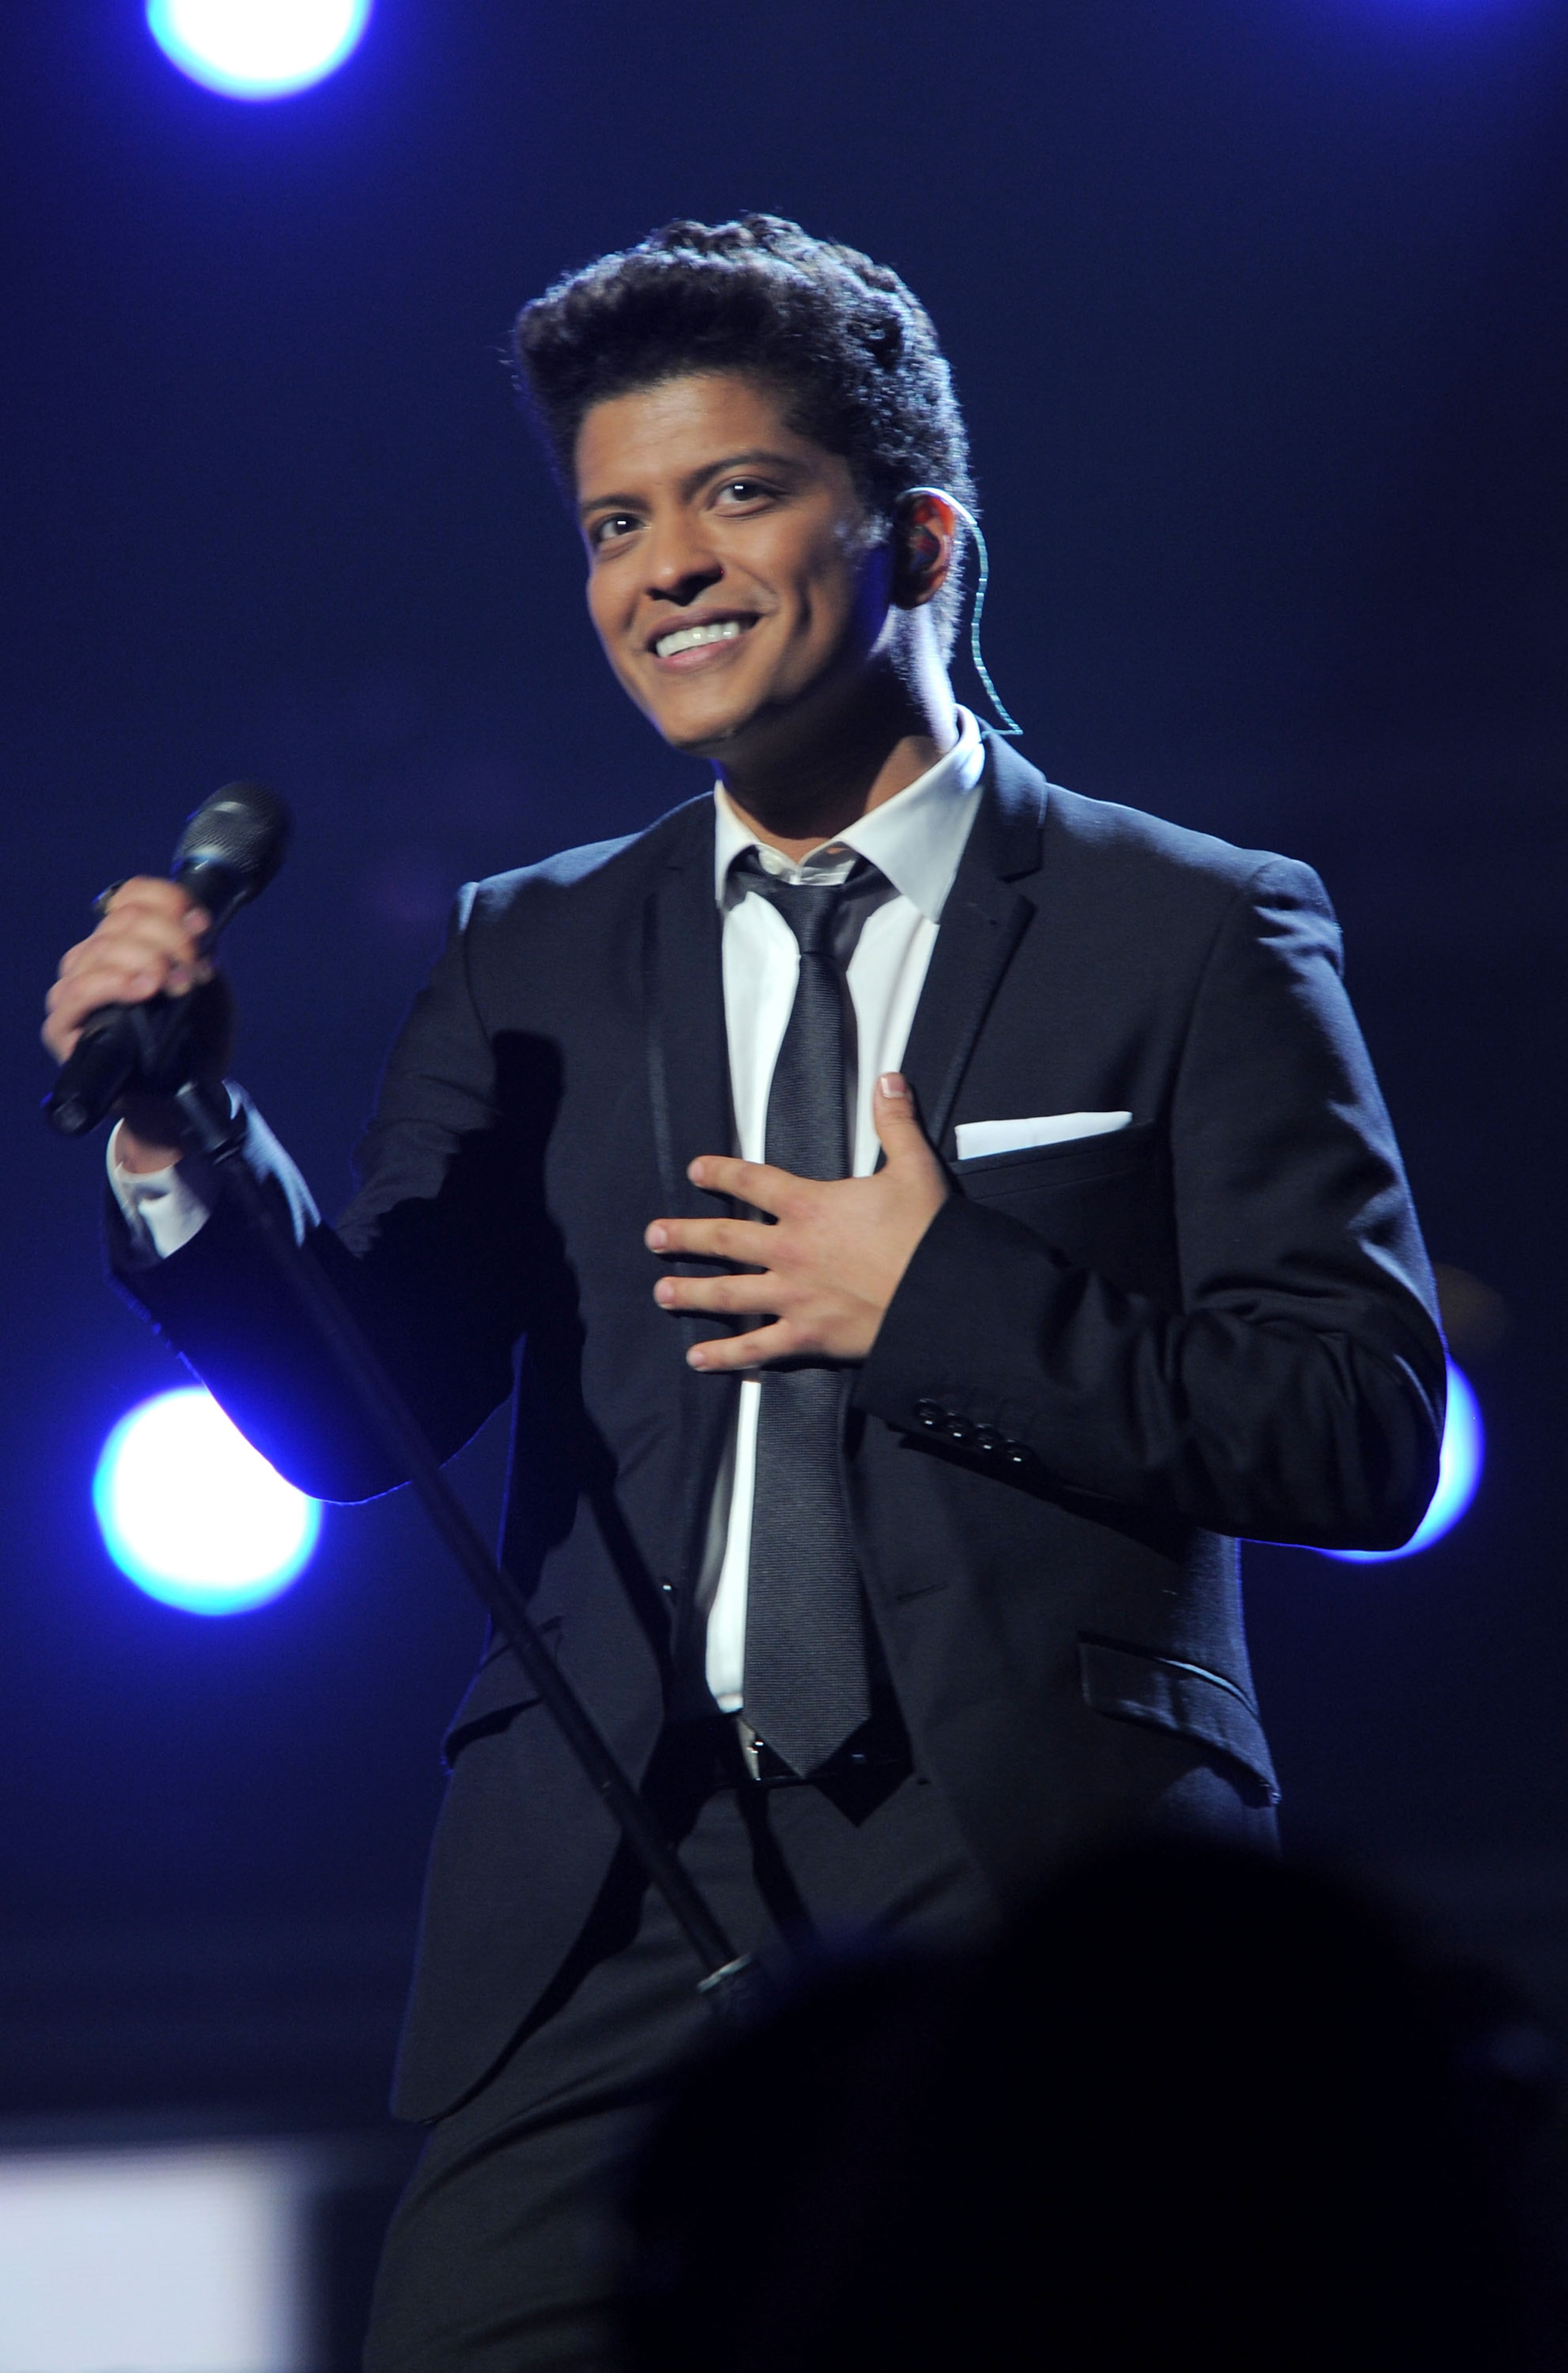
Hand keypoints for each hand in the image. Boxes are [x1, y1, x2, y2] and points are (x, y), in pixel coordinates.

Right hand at [43, 877, 220, 1168]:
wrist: (184, 1092)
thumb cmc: (195, 1037)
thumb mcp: (209, 986)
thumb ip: (200, 951)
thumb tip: (195, 925)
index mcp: (126, 941)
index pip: (130, 897)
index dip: (168, 902)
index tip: (202, 927)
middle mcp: (94, 959)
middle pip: (122, 922)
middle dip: (170, 941)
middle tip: (194, 972)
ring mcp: (74, 990)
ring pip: (101, 950)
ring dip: (148, 961)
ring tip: (177, 985)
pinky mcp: (62, 1026)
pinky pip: (78, 993)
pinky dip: (114, 985)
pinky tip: (143, 989)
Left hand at [645, 1073, 947, 1368]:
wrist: (942, 1294)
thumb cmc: (928, 1235)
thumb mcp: (915, 1168)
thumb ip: (895, 1123)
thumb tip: (890, 1081)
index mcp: (810, 1207)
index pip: (752, 1182)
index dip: (721, 1174)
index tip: (696, 1170)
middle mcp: (791, 1250)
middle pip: (725, 1240)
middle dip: (685, 1237)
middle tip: (654, 1237)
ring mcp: (794, 1295)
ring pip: (728, 1293)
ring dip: (690, 1293)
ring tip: (662, 1292)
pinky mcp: (807, 1335)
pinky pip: (756, 1347)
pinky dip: (725, 1355)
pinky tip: (697, 1359)